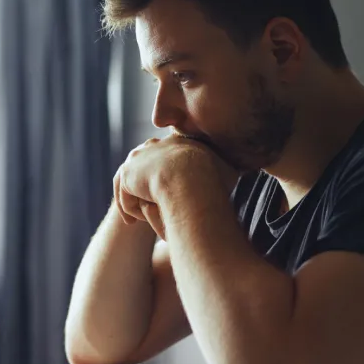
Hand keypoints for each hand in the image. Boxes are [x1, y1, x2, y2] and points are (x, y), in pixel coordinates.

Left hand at [113, 135, 238, 239]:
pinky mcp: (127, 173)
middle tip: (146, 203)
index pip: (166, 156)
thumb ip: (227, 169)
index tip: (166, 190)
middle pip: (145, 163)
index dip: (165, 174)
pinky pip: (124, 193)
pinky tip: (134, 222)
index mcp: (178, 142)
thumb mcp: (227, 170)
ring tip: (134, 219)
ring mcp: (139, 157)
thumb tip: (239, 171)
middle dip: (143, 183)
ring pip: (130, 179)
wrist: (190, 178)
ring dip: (132, 199)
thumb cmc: (214, 178)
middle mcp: (156, 145)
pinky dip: (128, 208)